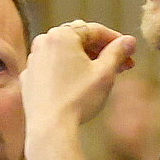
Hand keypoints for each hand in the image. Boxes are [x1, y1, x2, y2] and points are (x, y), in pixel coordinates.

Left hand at [22, 21, 137, 138]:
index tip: (130, 49)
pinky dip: (67, 72)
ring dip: (85, 60)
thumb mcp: (105, 72)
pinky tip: (80, 84)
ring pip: (64, 54)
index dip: (116, 40)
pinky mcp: (29, 79)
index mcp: (61, 35)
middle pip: (78, 41)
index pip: (94, 31)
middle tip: (121, 63)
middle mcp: (43, 42)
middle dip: (101, 50)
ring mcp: (33, 61)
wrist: (50, 128)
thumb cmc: (78, 98)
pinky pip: (52, 69)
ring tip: (104, 74)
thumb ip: (117, 52)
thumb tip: (129, 40)